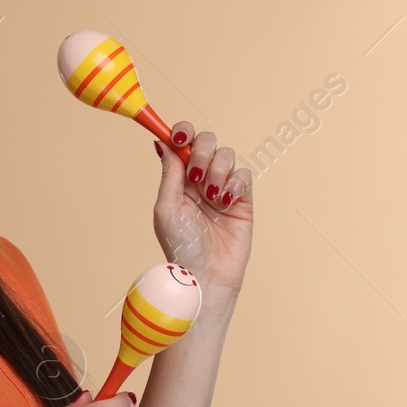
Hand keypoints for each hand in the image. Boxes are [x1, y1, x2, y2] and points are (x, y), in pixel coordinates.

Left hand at [153, 122, 253, 296]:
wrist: (206, 273)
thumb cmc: (180, 246)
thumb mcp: (167, 207)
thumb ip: (170, 174)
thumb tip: (162, 142)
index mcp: (178, 179)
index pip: (182, 143)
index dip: (182, 132)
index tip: (179, 137)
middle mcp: (199, 180)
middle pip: (206, 142)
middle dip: (201, 152)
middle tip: (196, 175)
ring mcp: (222, 188)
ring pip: (227, 155)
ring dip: (217, 171)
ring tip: (211, 197)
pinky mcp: (243, 199)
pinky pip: (244, 174)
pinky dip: (235, 184)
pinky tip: (225, 202)